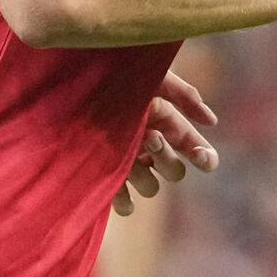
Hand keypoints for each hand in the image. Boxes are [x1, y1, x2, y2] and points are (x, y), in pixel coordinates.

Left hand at [112, 70, 219, 216]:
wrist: (64, 81)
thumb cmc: (107, 74)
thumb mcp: (149, 74)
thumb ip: (182, 93)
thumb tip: (211, 121)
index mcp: (160, 119)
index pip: (191, 145)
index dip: (203, 155)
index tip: (203, 160)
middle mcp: (146, 143)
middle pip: (174, 170)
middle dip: (166, 159)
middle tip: (149, 138)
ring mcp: (125, 161)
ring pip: (152, 188)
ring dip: (144, 176)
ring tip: (127, 155)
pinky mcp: (103, 177)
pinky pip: (124, 202)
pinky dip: (124, 200)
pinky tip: (119, 186)